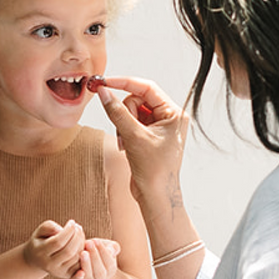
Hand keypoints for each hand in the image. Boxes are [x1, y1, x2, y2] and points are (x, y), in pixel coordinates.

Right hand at [23, 219, 85, 278]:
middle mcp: (49, 265)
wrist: (37, 259)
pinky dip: (85, 257)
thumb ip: (50, 227)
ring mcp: (58, 272)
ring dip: (82, 244)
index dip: (68, 231)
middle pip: (69, 251)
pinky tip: (84, 247)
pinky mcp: (67, 276)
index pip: (58, 242)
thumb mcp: (40, 231)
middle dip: (77, 237)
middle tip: (79, 227)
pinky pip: (80, 268)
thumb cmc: (41, 240)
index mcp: (41, 252)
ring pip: (76, 258)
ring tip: (80, 234)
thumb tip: (63, 230)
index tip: (72, 222)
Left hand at [71, 238, 120, 278]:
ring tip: (83, 252)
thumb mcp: (108, 246)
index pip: (109, 262)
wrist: (86, 257)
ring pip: (89, 277)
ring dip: (86, 264)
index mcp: (110, 269)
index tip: (96, 240)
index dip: (103, 251)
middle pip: (100, 271)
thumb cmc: (98, 249)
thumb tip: (111, 251)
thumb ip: (113, 247)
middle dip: (95, 257)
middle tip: (89, 243)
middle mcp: (101, 278)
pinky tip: (78, 269)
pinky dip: (78, 277)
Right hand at [95, 77, 188, 205]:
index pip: (147, 88)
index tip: (105, 83)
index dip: (124, 83)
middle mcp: (169, 117)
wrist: (155, 196)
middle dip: (126, 114)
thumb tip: (104, 93)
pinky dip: (124, 133)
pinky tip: (126, 147)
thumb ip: (117, 112)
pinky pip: (131, 123)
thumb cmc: (154, 170)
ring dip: (123, 126)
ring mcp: (159, 127)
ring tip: (126, 144)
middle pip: (137, 99)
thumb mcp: (134, 137)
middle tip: (124, 132)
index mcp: (174, 114)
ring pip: (132, 111)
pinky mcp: (149, 135)